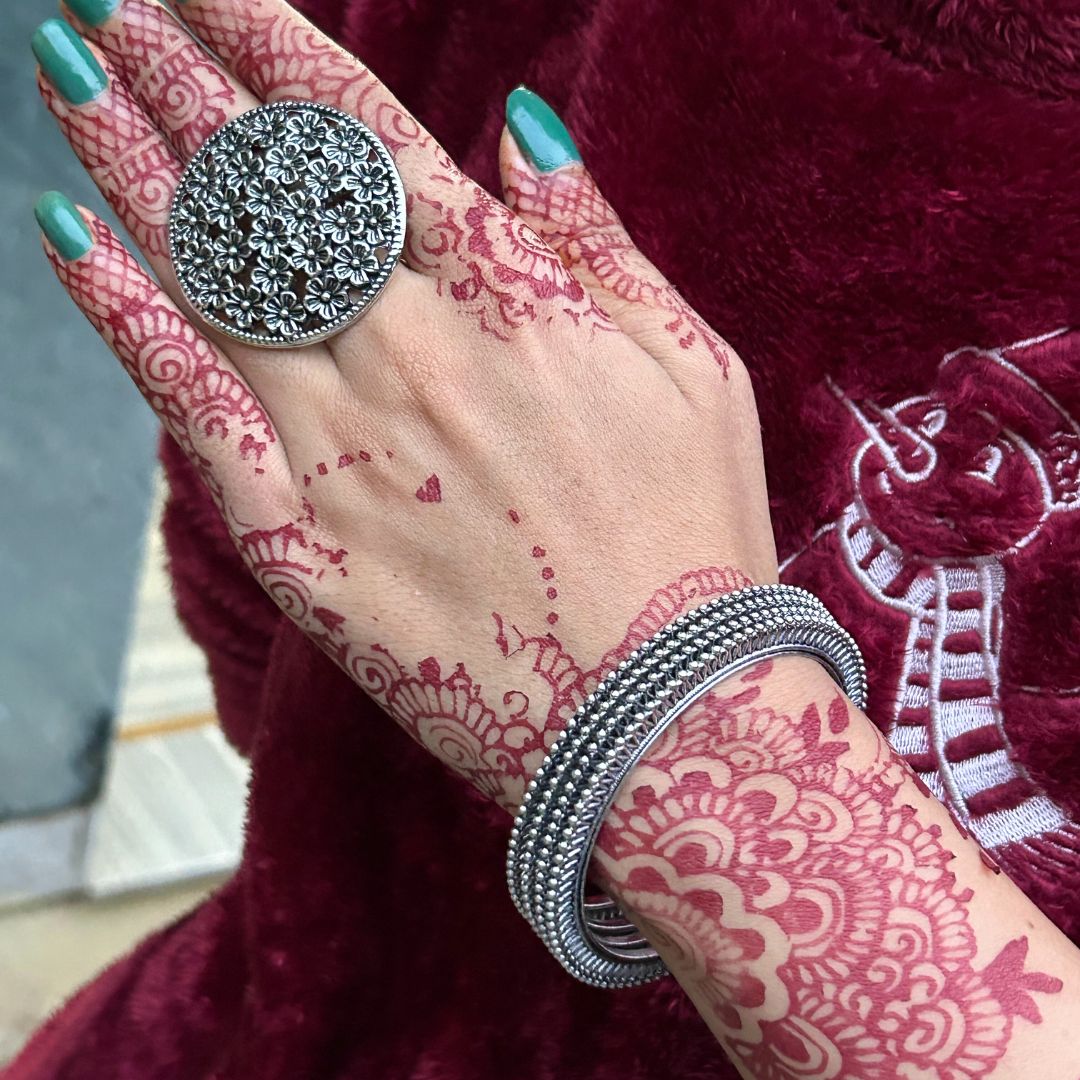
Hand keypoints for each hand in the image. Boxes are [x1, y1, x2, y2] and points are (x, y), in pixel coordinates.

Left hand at [34, 0, 774, 811]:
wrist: (661, 717)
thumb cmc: (697, 541)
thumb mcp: (694, 369)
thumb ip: (600, 244)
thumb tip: (523, 130)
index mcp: (514, 303)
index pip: (368, 141)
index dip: (278, 48)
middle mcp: (413, 353)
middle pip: (272, 192)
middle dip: (182, 85)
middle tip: (108, 10)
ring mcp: (345, 446)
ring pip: (215, 277)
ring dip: (133, 162)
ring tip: (70, 73)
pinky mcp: (302, 539)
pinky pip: (194, 407)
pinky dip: (126, 315)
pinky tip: (70, 232)